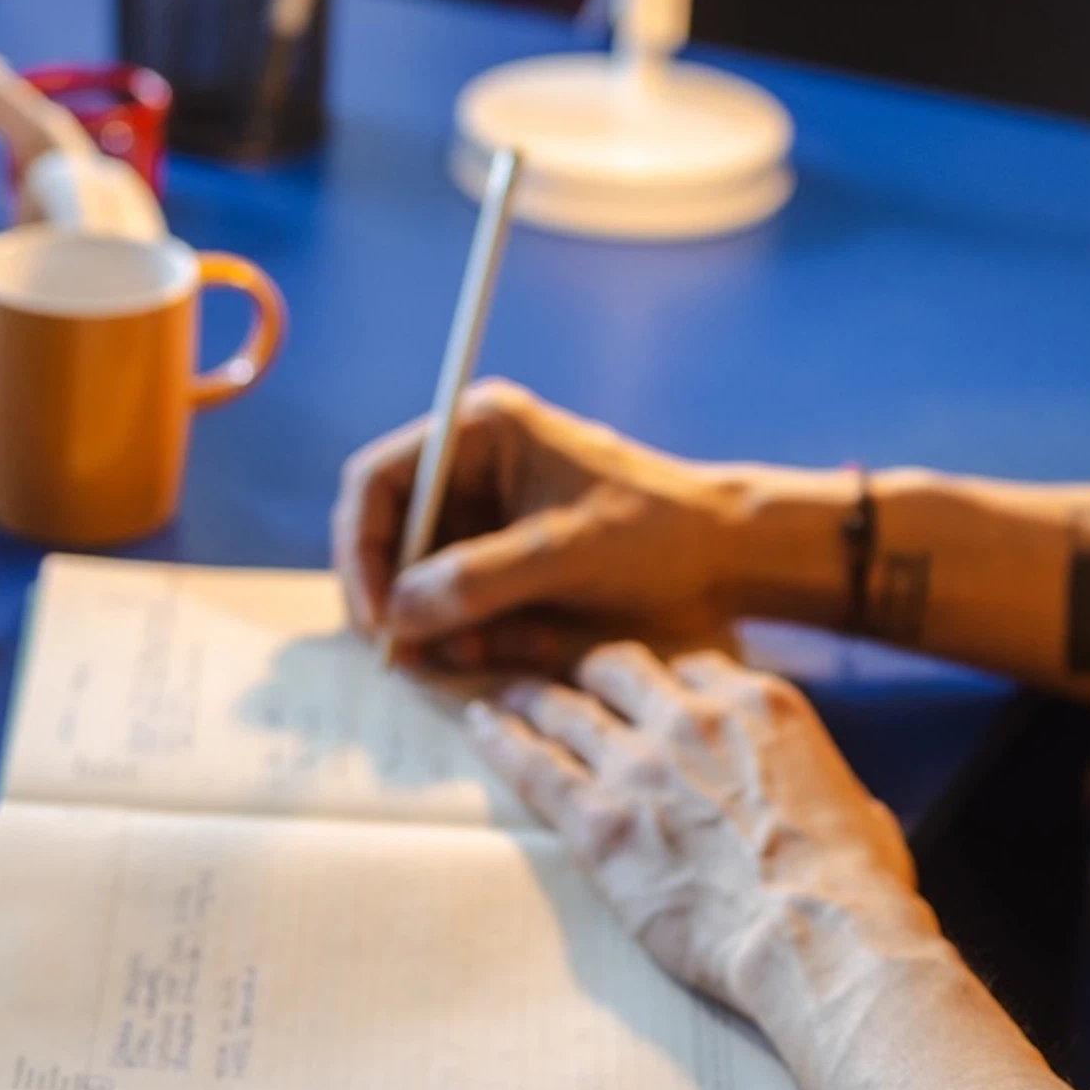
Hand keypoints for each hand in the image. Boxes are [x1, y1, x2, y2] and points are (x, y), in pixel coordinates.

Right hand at [332, 381, 799, 668]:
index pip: (380, 481)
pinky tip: (503, 651)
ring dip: (433, 623)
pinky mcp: (503, 556)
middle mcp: (473, 465)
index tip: (377, 618)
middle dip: (395, 597)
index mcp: (482, 431)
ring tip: (473, 656)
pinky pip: (456, 600)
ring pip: (419, 575)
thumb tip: (397, 616)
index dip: (363, 550)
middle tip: (405, 659)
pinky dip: (465, 634)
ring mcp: (487, 513)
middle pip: (390, 533)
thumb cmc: (659, 535)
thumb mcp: (567, 555)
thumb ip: (478, 580)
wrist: (726, 558)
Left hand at [461, 641, 929, 1021]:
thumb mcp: (861, 814)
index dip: (666, 680)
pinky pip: (533, 766)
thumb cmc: (855, 891)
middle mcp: (692, 718)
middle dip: (593, 674)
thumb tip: (845, 812)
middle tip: (573, 685)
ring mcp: (639, 764)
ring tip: (508, 696)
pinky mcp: (600, 822)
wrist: (821, 938)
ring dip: (535, 699)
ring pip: (566, 707)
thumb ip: (830, 794)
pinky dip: (501, 740)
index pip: (692, 665)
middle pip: (618, 667)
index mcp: (759, 705)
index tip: (653, 694)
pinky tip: (481, 724)